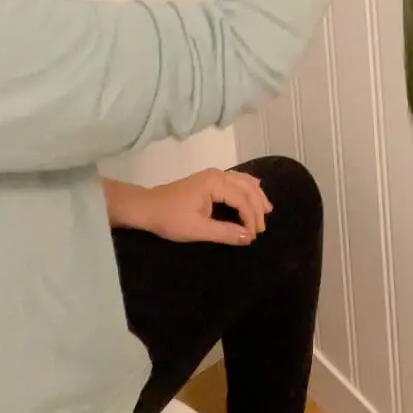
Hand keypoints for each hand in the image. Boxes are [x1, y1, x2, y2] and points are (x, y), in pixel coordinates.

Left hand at [142, 168, 272, 244]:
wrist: (146, 208)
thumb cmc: (170, 219)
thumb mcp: (197, 230)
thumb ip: (225, 232)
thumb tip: (249, 237)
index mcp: (215, 183)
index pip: (242, 199)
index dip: (251, 218)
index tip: (254, 236)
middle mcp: (218, 174)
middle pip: (247, 187)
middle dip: (257, 207)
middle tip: (262, 228)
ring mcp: (213, 175)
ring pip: (243, 181)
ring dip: (255, 196)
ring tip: (266, 210)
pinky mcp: (209, 180)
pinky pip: (236, 181)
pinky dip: (247, 189)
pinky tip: (253, 193)